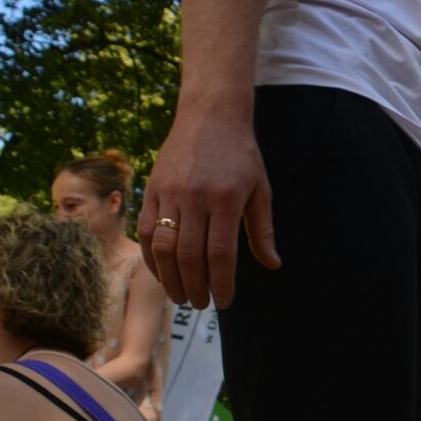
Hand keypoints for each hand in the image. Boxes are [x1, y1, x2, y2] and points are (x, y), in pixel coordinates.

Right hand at [140, 111, 279, 308]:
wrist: (210, 116)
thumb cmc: (241, 156)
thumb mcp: (261, 188)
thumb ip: (262, 229)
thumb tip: (273, 265)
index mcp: (226, 198)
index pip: (221, 253)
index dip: (222, 282)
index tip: (225, 302)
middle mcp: (195, 197)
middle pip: (189, 255)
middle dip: (196, 286)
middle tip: (202, 304)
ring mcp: (169, 194)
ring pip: (163, 247)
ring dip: (171, 279)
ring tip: (182, 296)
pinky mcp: (151, 190)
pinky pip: (147, 232)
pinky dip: (152, 258)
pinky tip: (162, 274)